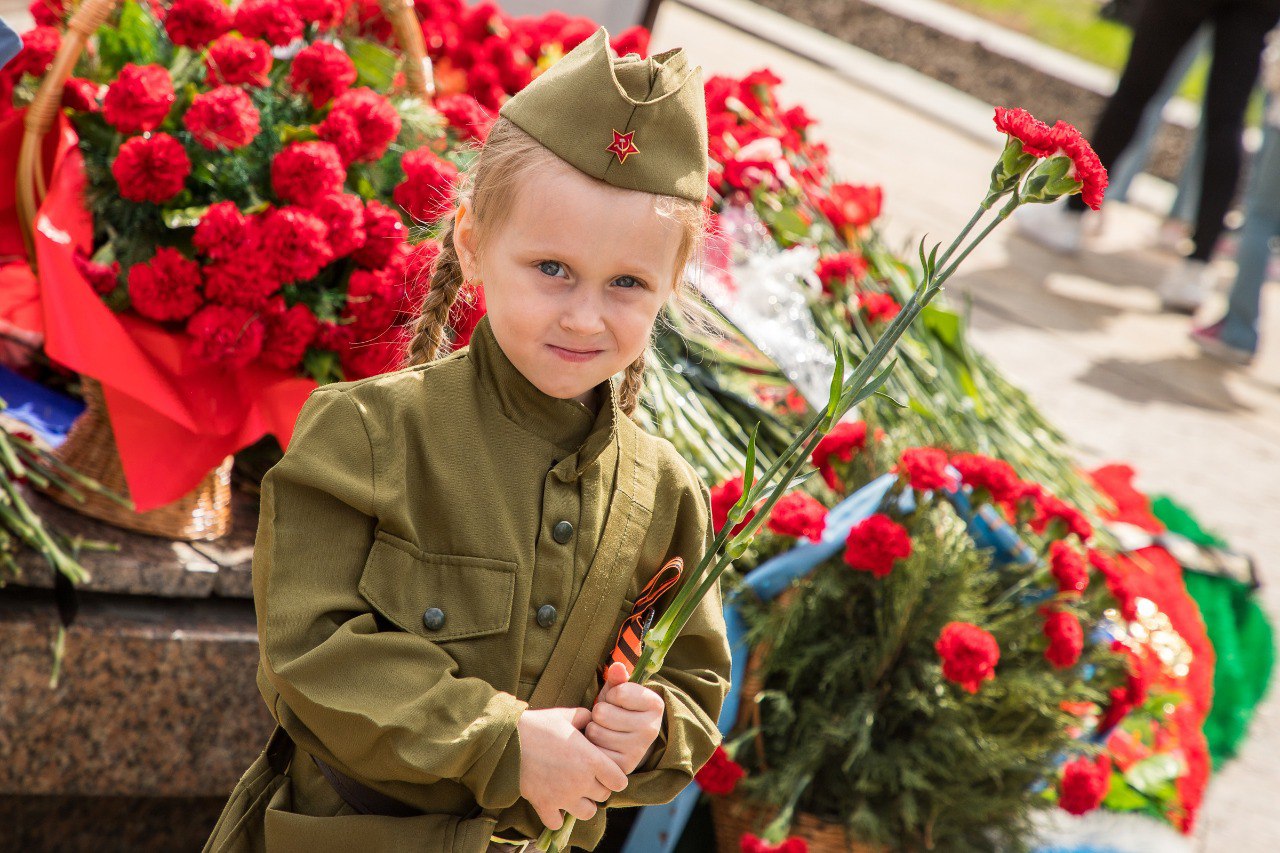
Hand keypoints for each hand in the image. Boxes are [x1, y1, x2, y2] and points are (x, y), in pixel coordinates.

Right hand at [516, 706, 628, 830]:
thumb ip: (585, 717)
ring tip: (574, 793)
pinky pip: (558, 823)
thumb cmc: (539, 725)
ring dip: (583, 804)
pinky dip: (557, 816)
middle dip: (598, 787)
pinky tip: (554, 803)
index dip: (614, 776)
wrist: (508, 741)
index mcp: (591, 760)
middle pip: (604, 796)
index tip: (606, 771)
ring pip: (588, 813)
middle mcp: (581, 781)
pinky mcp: (544, 805)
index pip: (619, 781)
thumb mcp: (566, 715)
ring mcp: (563, 796)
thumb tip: (593, 720)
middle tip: (587, 777)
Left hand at [585, 662, 665, 774]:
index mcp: (655, 704)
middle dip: (599, 712)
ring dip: (594, 729)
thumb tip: (616, 667)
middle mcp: (652, 729)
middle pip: (602, 713)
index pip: (617, 692)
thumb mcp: (619, 690)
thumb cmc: (619, 708)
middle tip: (607, 718)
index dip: (610, 694)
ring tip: (604, 730)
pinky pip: (594, 751)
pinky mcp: (624, 766)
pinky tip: (602, 745)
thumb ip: (617, 677)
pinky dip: (592, 747)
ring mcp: (639, 750)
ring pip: (595, 731)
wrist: (627, 739)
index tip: (618, 701)